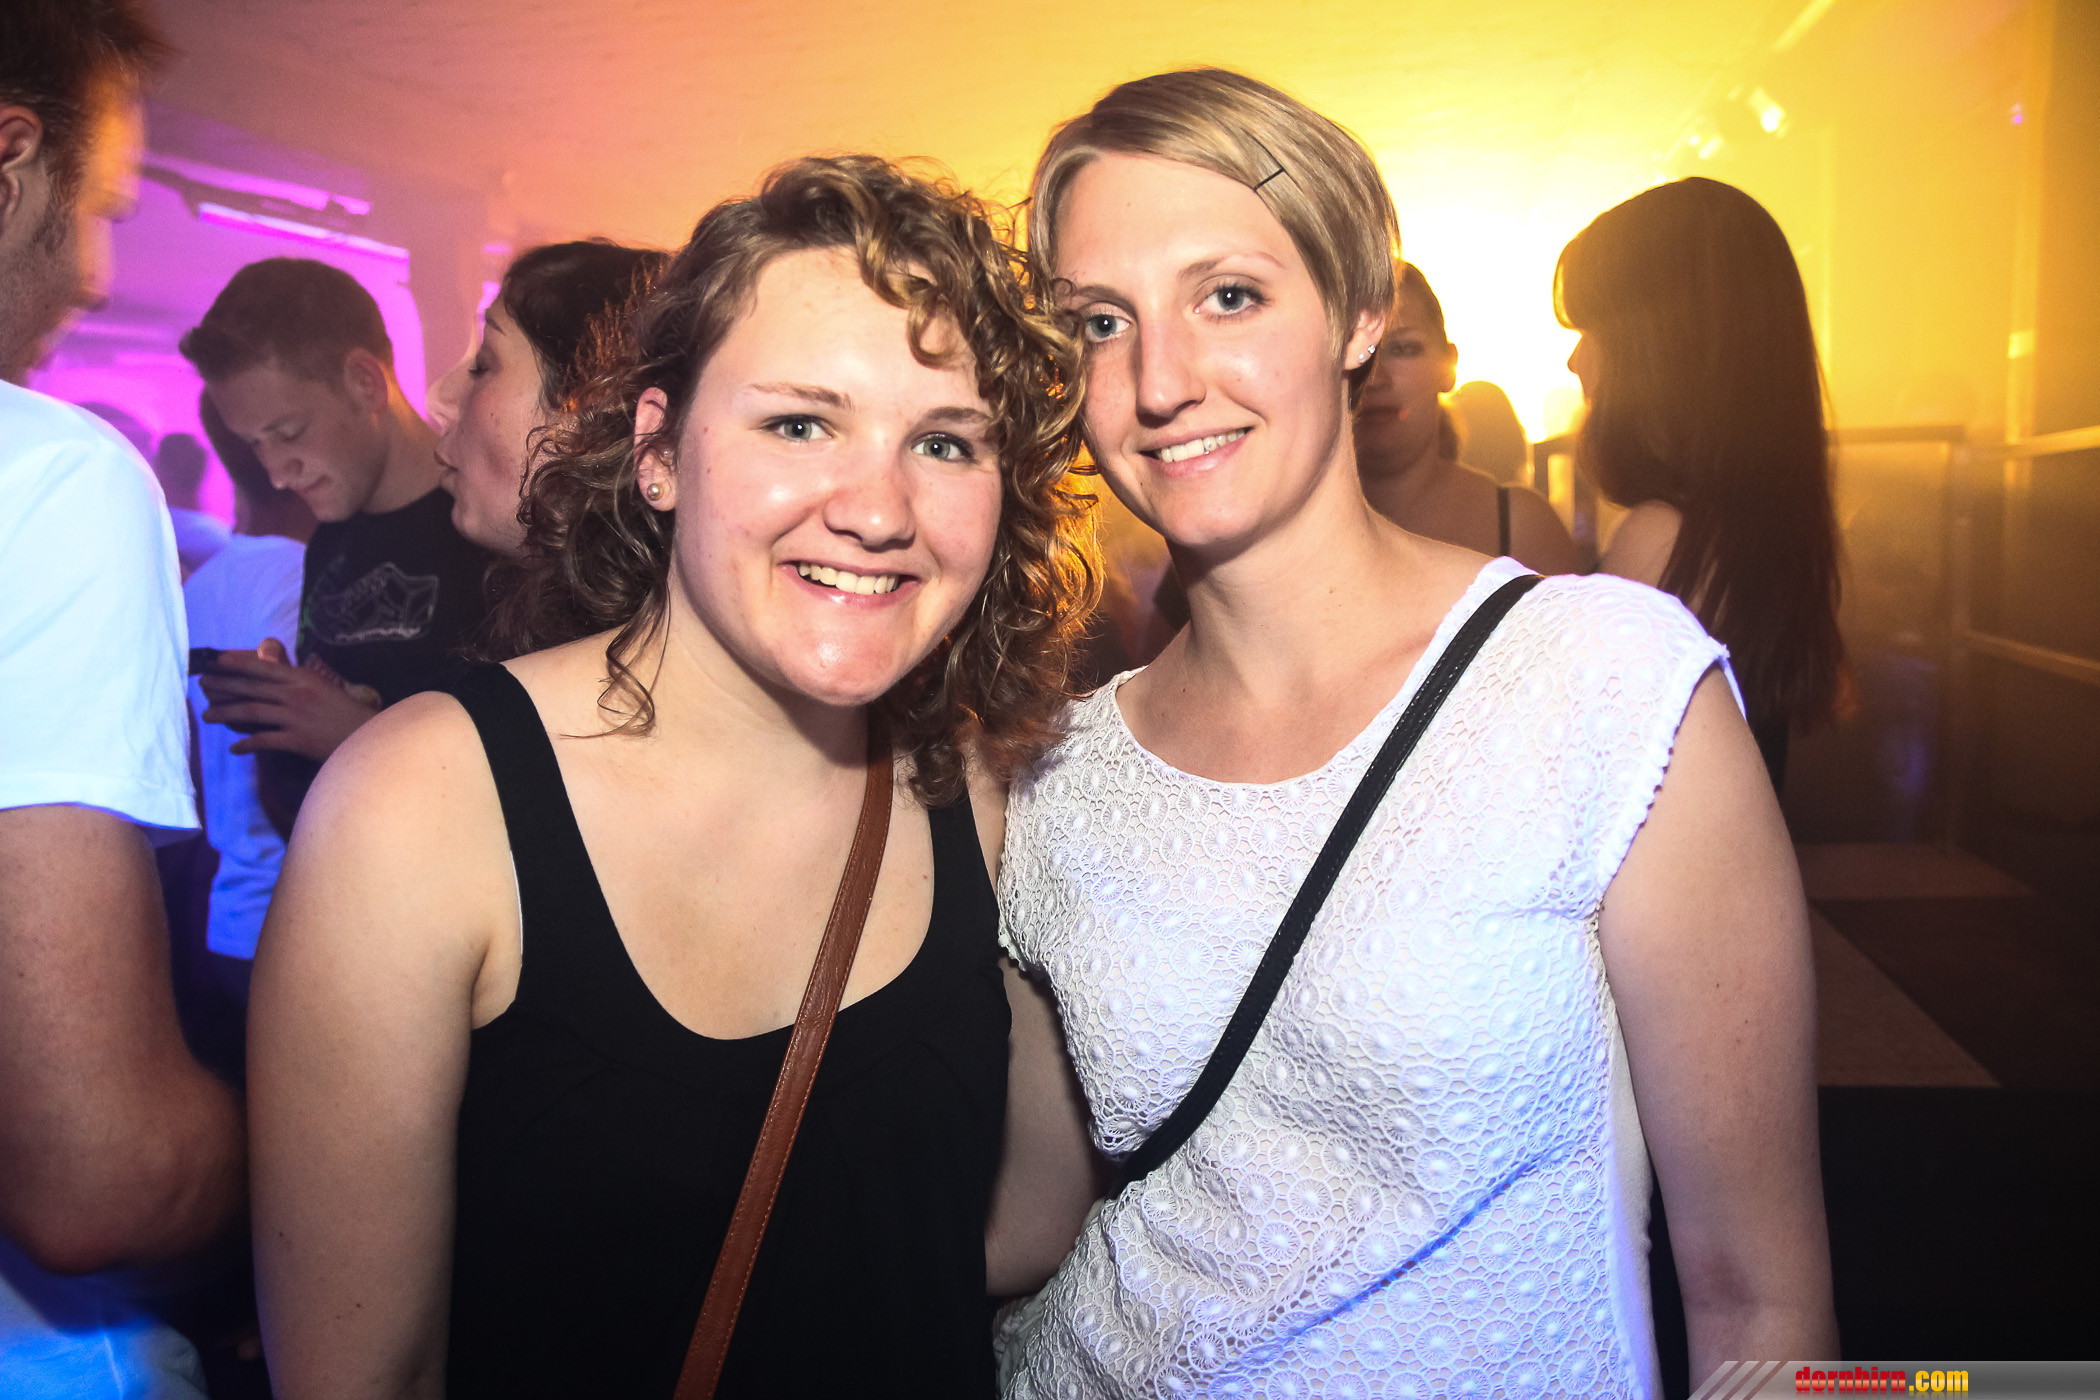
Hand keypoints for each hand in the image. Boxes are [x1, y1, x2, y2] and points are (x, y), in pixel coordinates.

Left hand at [199, 640, 380, 760]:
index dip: (235, 663)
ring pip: (250, 712)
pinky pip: (264, 741)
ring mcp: (296, 717)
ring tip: (208, 716)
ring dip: (224, 714)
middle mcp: (296, 694)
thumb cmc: (344, 712)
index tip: (214, 662)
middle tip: (202, 687)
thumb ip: (295, 679)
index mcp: (302, 678)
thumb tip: (269, 669)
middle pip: (250, 688)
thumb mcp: (321, 687)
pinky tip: (234, 748)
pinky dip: (246, 744)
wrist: (368, 737)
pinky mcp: (297, 740)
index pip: (262, 668)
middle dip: (222, 686)